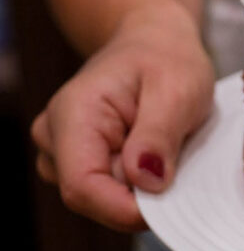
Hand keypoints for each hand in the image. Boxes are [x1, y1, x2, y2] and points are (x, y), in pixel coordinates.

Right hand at [30, 3, 214, 230]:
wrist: (154, 41)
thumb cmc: (166, 57)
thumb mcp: (178, 87)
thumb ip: (159, 135)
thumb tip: (146, 181)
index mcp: (73, 114)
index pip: (82, 187)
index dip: (126, 208)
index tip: (171, 206)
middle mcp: (54, 137)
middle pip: (94, 198)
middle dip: (142, 193)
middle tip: (181, 157)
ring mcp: (62, 152)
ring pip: (104, 198)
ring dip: (143, 184)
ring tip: (167, 143)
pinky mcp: (80, 161)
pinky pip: (111, 190)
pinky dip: (140, 180)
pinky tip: (155, 151)